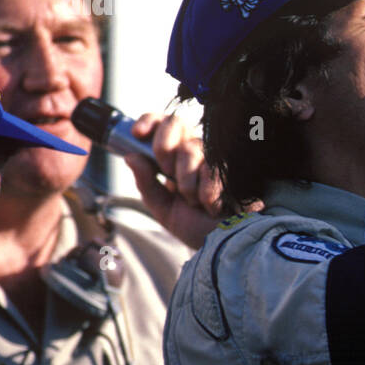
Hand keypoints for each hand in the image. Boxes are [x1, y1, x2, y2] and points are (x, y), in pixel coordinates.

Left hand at [123, 112, 223, 247]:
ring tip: (195, 203)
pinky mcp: (233, 167)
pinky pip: (210, 169)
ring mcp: (216, 158)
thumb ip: (147, 183)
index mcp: (178, 157)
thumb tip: (131, 157)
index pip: (164, 122)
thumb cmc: (198, 228)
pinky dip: (206, 194)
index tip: (138, 134)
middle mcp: (197, 152)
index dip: (151, 121)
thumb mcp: (164, 209)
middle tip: (169, 175)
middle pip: (176, 123)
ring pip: (190, 149)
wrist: (228, 244)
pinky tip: (214, 205)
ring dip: (186, 183)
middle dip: (163, 148)